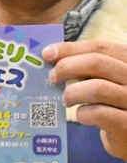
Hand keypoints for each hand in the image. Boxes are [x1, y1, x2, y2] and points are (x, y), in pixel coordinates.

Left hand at [44, 40, 126, 161]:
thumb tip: (51, 54)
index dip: (70, 49)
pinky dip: (83, 113)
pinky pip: (99, 113)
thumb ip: (88, 66)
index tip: (47, 53)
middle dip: (67, 67)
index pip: (100, 47)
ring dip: (73, 92)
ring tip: (65, 100)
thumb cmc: (115, 102)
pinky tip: (80, 115)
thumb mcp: (108, 78)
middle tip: (52, 77)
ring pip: (97, 88)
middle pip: (97, 63)